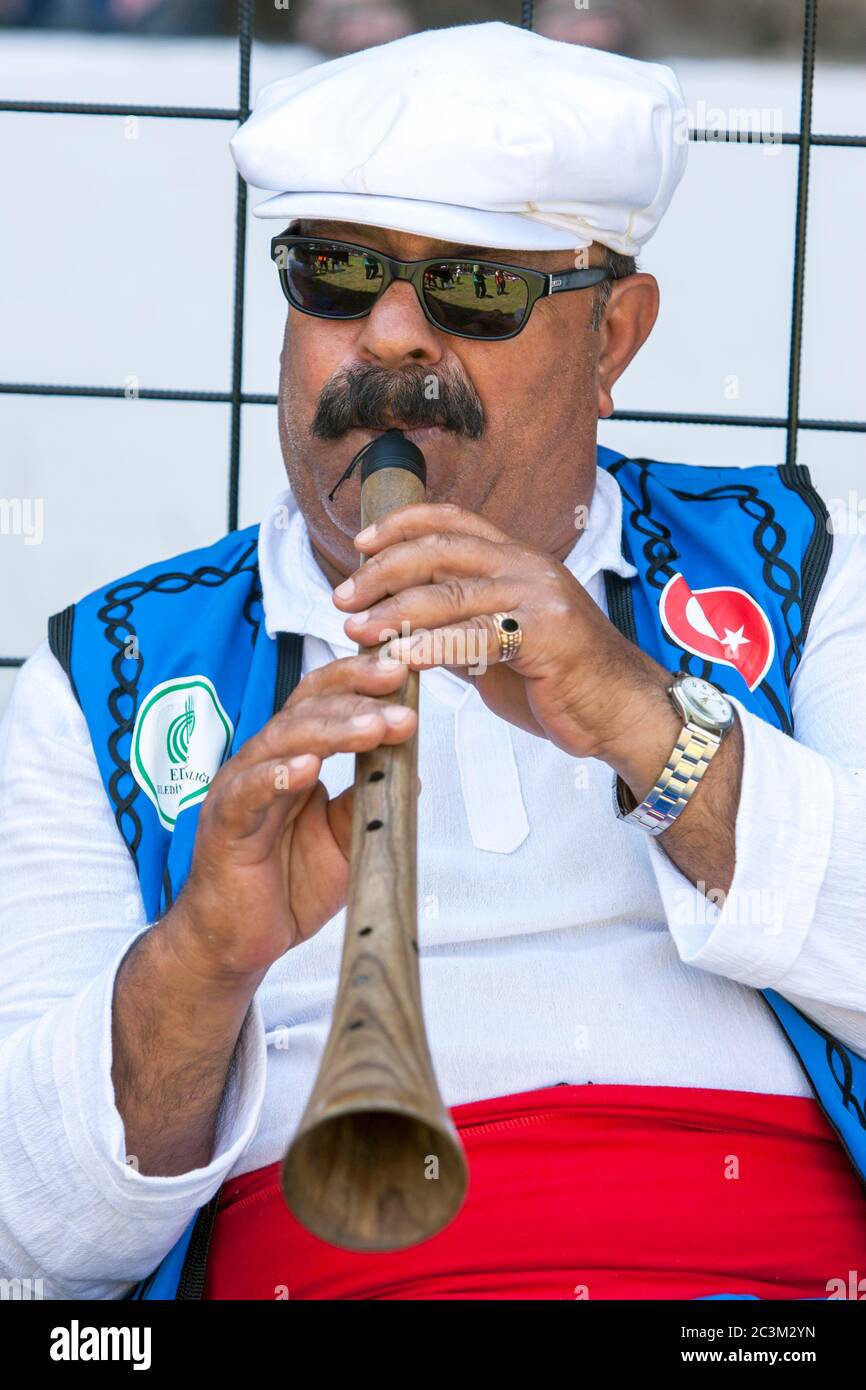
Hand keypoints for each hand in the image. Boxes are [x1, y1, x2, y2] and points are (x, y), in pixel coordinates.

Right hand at [166, 649, 417, 982]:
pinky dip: (276, 777)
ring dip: (331, 730)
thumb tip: (410, 771)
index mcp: (292, 758)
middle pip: (306, 708)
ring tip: (373, 727)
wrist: (236, 941)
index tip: (406, 670)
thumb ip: (366, 803)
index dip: (362, 681)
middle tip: (399, 692)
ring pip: (281, 741)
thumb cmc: (285, 886)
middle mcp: (263, 762)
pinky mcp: (224, 825)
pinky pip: (247, 793)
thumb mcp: (343, 841)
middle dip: (357, 696)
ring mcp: (239, 789)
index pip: (324, 702)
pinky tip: (305, 769)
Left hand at [332, 502, 677, 770]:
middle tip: (344, 596)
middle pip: (441, 549)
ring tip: (357, 630)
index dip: (402, 524)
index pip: (452, 521)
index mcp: (517, 560)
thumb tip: (402, 628)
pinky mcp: (548, 635)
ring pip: (452, 593)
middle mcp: (528, 568)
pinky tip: (402, 659)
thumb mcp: (501, 646)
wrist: (623, 713)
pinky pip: (477, 636)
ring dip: (395, 611)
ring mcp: (540, 597)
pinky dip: (434, 646)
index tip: (360, 543)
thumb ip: (458, 629)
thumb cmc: (565, 681)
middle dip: (383, 569)